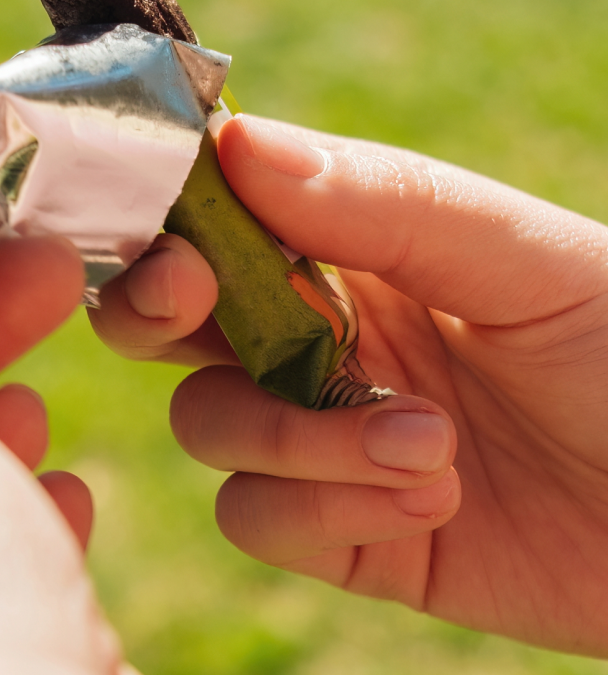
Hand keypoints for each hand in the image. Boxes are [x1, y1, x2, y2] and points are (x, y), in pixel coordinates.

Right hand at [91, 113, 607, 656]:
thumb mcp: (522, 258)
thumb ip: (382, 200)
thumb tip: (233, 142)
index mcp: (345, 248)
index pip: (213, 214)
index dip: (162, 218)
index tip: (177, 238)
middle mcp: (311, 335)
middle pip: (162, 316)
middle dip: (152, 309)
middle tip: (191, 303)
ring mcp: (318, 435)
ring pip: (207, 422)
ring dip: (295, 437)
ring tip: (429, 445)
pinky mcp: (340, 531)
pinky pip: (257, 517)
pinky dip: (323, 510)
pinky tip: (429, 503)